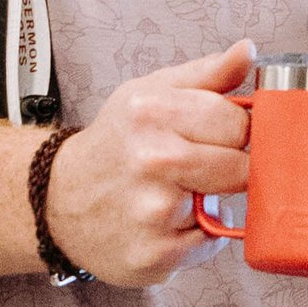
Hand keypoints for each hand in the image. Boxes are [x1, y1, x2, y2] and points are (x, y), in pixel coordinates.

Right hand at [41, 41, 253, 289]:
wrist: (59, 199)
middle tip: (204, 168)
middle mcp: (151, 160)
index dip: (238, 133)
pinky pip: (209, 245)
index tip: (223, 137)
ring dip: (210, 204)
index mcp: (151, 113)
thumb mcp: (150, 94)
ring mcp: (153, 212)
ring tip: (175, 194)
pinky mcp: (155, 255)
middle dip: (231, 170)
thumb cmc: (116, 143)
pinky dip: (196, 236)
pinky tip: (167, 224)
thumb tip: (248, 51)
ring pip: (225, 208)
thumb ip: (206, 74)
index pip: (238, 123)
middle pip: (240, 170)